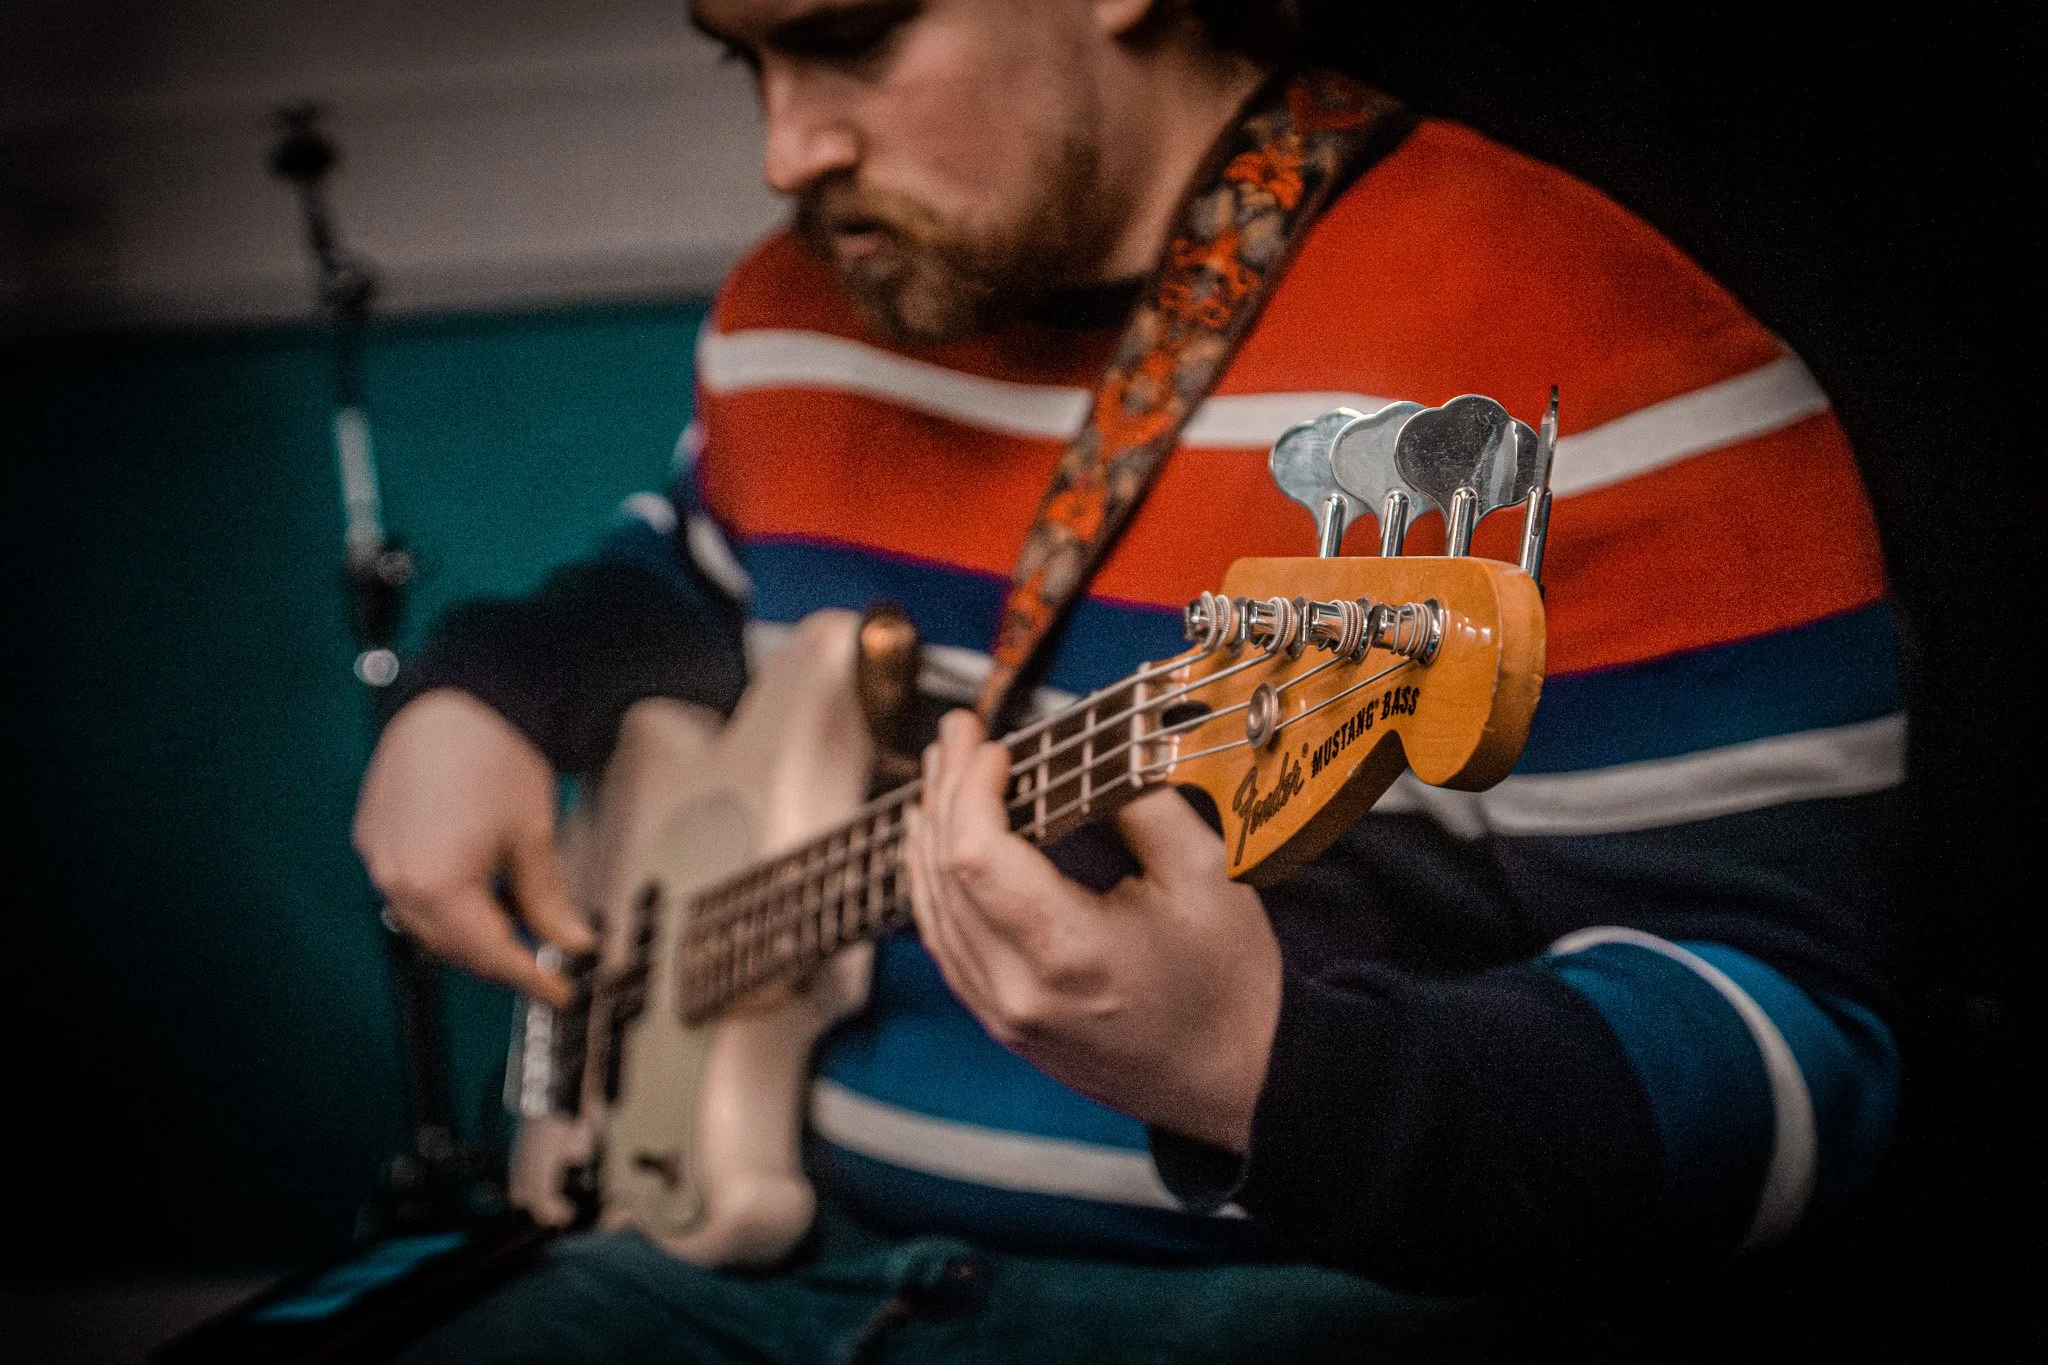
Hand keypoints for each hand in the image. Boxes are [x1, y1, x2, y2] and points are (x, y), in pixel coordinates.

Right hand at [353, 689, 592, 1004]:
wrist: (459, 696)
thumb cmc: (497, 755)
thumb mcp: (534, 837)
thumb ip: (549, 902)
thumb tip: (571, 942)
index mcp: (438, 886)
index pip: (491, 956)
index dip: (532, 978)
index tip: (560, 990)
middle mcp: (398, 879)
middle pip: (454, 945)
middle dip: (501, 955)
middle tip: (545, 956)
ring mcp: (379, 857)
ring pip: (427, 921)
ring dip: (469, 927)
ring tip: (514, 914)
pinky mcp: (372, 835)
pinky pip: (407, 887)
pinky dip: (442, 897)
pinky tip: (476, 882)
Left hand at [904, 710, 1281, 1152]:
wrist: (1236, 1081)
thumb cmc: (1228, 984)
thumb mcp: (1206, 874)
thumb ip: (1144, 803)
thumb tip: (1098, 751)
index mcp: (1069, 951)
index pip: (976, 856)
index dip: (972, 789)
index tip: (995, 744)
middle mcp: (1020, 991)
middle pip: (944, 876)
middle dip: (945, 793)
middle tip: (958, 734)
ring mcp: (1003, 1015)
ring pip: (932, 912)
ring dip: (930, 834)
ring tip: (941, 774)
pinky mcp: (1003, 1024)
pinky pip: (945, 945)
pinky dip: (935, 887)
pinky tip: (940, 846)